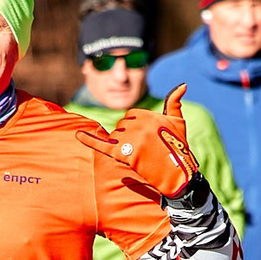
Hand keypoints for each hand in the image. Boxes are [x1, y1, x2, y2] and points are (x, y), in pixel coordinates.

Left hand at [75, 85, 201, 198]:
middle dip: (129, 135)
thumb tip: (182, 85)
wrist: (177, 174)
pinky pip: (102, 144)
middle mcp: (139, 124)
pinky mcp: (123, 153)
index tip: (148, 138)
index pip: (132, 115)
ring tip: (140, 154)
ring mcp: (130, 139)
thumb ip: (174, 102)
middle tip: (145, 149)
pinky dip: (89, 140)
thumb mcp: (178, 122)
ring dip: (122, 144)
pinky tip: (78, 135)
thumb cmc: (178, 147)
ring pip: (116, 135)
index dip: (137, 127)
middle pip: (122, 125)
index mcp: (149, 114)